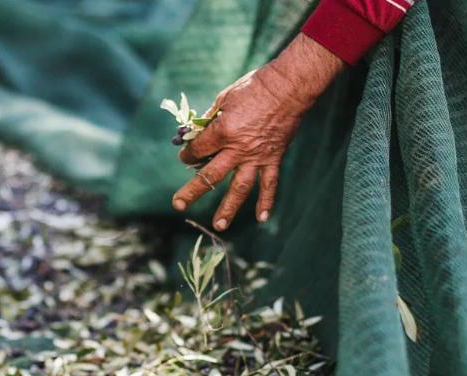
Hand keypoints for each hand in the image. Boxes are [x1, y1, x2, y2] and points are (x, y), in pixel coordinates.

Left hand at [171, 33, 344, 230]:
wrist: (288, 87)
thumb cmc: (253, 88)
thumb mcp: (225, 98)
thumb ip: (210, 119)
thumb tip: (198, 132)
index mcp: (222, 131)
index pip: (198, 150)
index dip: (187, 155)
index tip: (185, 157)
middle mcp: (237, 149)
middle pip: (210, 175)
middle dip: (192, 191)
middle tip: (177, 204)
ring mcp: (257, 157)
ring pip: (239, 188)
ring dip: (228, 208)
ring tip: (219, 225)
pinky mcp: (274, 159)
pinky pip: (270, 185)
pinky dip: (267, 202)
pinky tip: (262, 218)